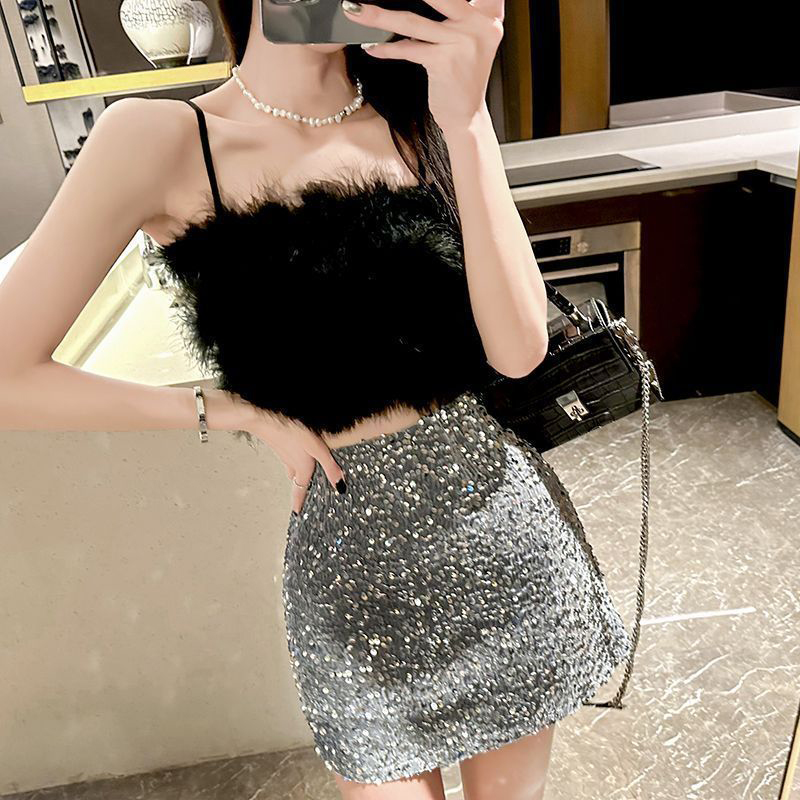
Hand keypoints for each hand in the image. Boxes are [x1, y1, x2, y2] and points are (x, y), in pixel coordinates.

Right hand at [246, 411, 346, 514]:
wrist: (264, 417)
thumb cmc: (291, 431)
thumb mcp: (316, 449)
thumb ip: (329, 466)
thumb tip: (340, 486)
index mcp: (301, 467)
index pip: (300, 489)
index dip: (299, 502)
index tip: (296, 512)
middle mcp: (290, 462)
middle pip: (295, 479)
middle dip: (298, 487)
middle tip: (299, 495)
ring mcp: (282, 452)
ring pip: (289, 466)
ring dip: (294, 473)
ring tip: (297, 475)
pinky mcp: (278, 441)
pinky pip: (286, 455)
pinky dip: (290, 458)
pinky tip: (291, 450)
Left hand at [342, 0, 504, 132]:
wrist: (465, 118)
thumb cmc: (461, 81)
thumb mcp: (469, 41)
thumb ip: (458, 16)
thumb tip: (425, 1)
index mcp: (488, 16)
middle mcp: (479, 25)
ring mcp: (462, 43)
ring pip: (413, 21)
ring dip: (379, 16)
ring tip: (356, 10)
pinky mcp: (444, 62)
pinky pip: (408, 49)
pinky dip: (387, 48)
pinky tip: (371, 47)